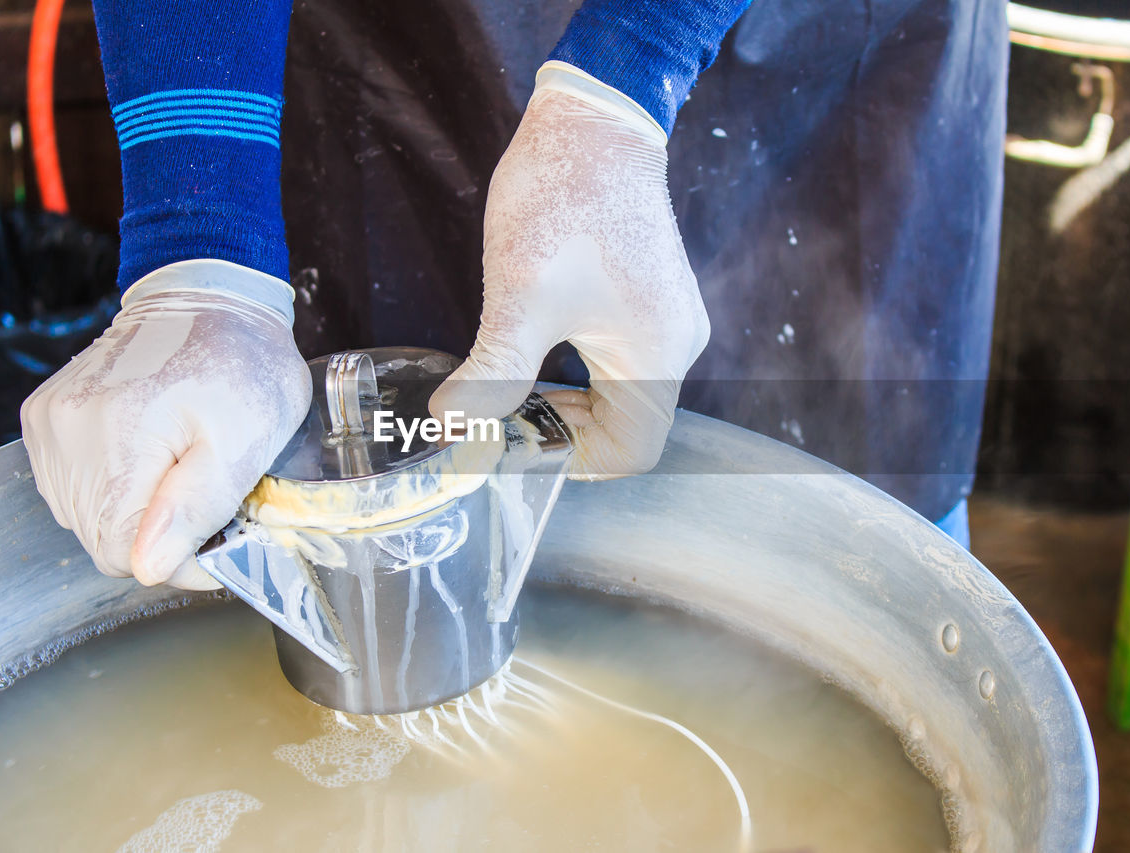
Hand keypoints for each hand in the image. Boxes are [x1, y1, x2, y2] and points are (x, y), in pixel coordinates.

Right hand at [21, 260, 310, 588]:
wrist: (211, 298)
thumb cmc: (240, 364)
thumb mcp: (246, 440)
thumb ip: (198, 508)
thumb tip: (149, 567)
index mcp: (117, 439)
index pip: (122, 552)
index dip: (173, 557)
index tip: (216, 530)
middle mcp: (66, 432)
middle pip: (100, 538)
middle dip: (156, 530)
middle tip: (202, 488)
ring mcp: (49, 422)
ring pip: (83, 515)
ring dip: (132, 506)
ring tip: (176, 463)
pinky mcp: (43, 415)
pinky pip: (69, 484)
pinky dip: (108, 482)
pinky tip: (146, 451)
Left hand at [430, 62, 707, 479]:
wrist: (594, 121)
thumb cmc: (562, 200)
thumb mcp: (519, 297)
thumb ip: (492, 373)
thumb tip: (451, 427)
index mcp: (657, 355)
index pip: (628, 453)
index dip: (567, 461)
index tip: (510, 443)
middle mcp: (677, 346)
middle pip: (624, 429)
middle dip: (559, 432)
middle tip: (498, 415)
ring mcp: (668, 322)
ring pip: (620, 397)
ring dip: (564, 402)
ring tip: (510, 382)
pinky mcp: (651, 302)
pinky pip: (620, 363)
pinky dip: (576, 373)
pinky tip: (533, 351)